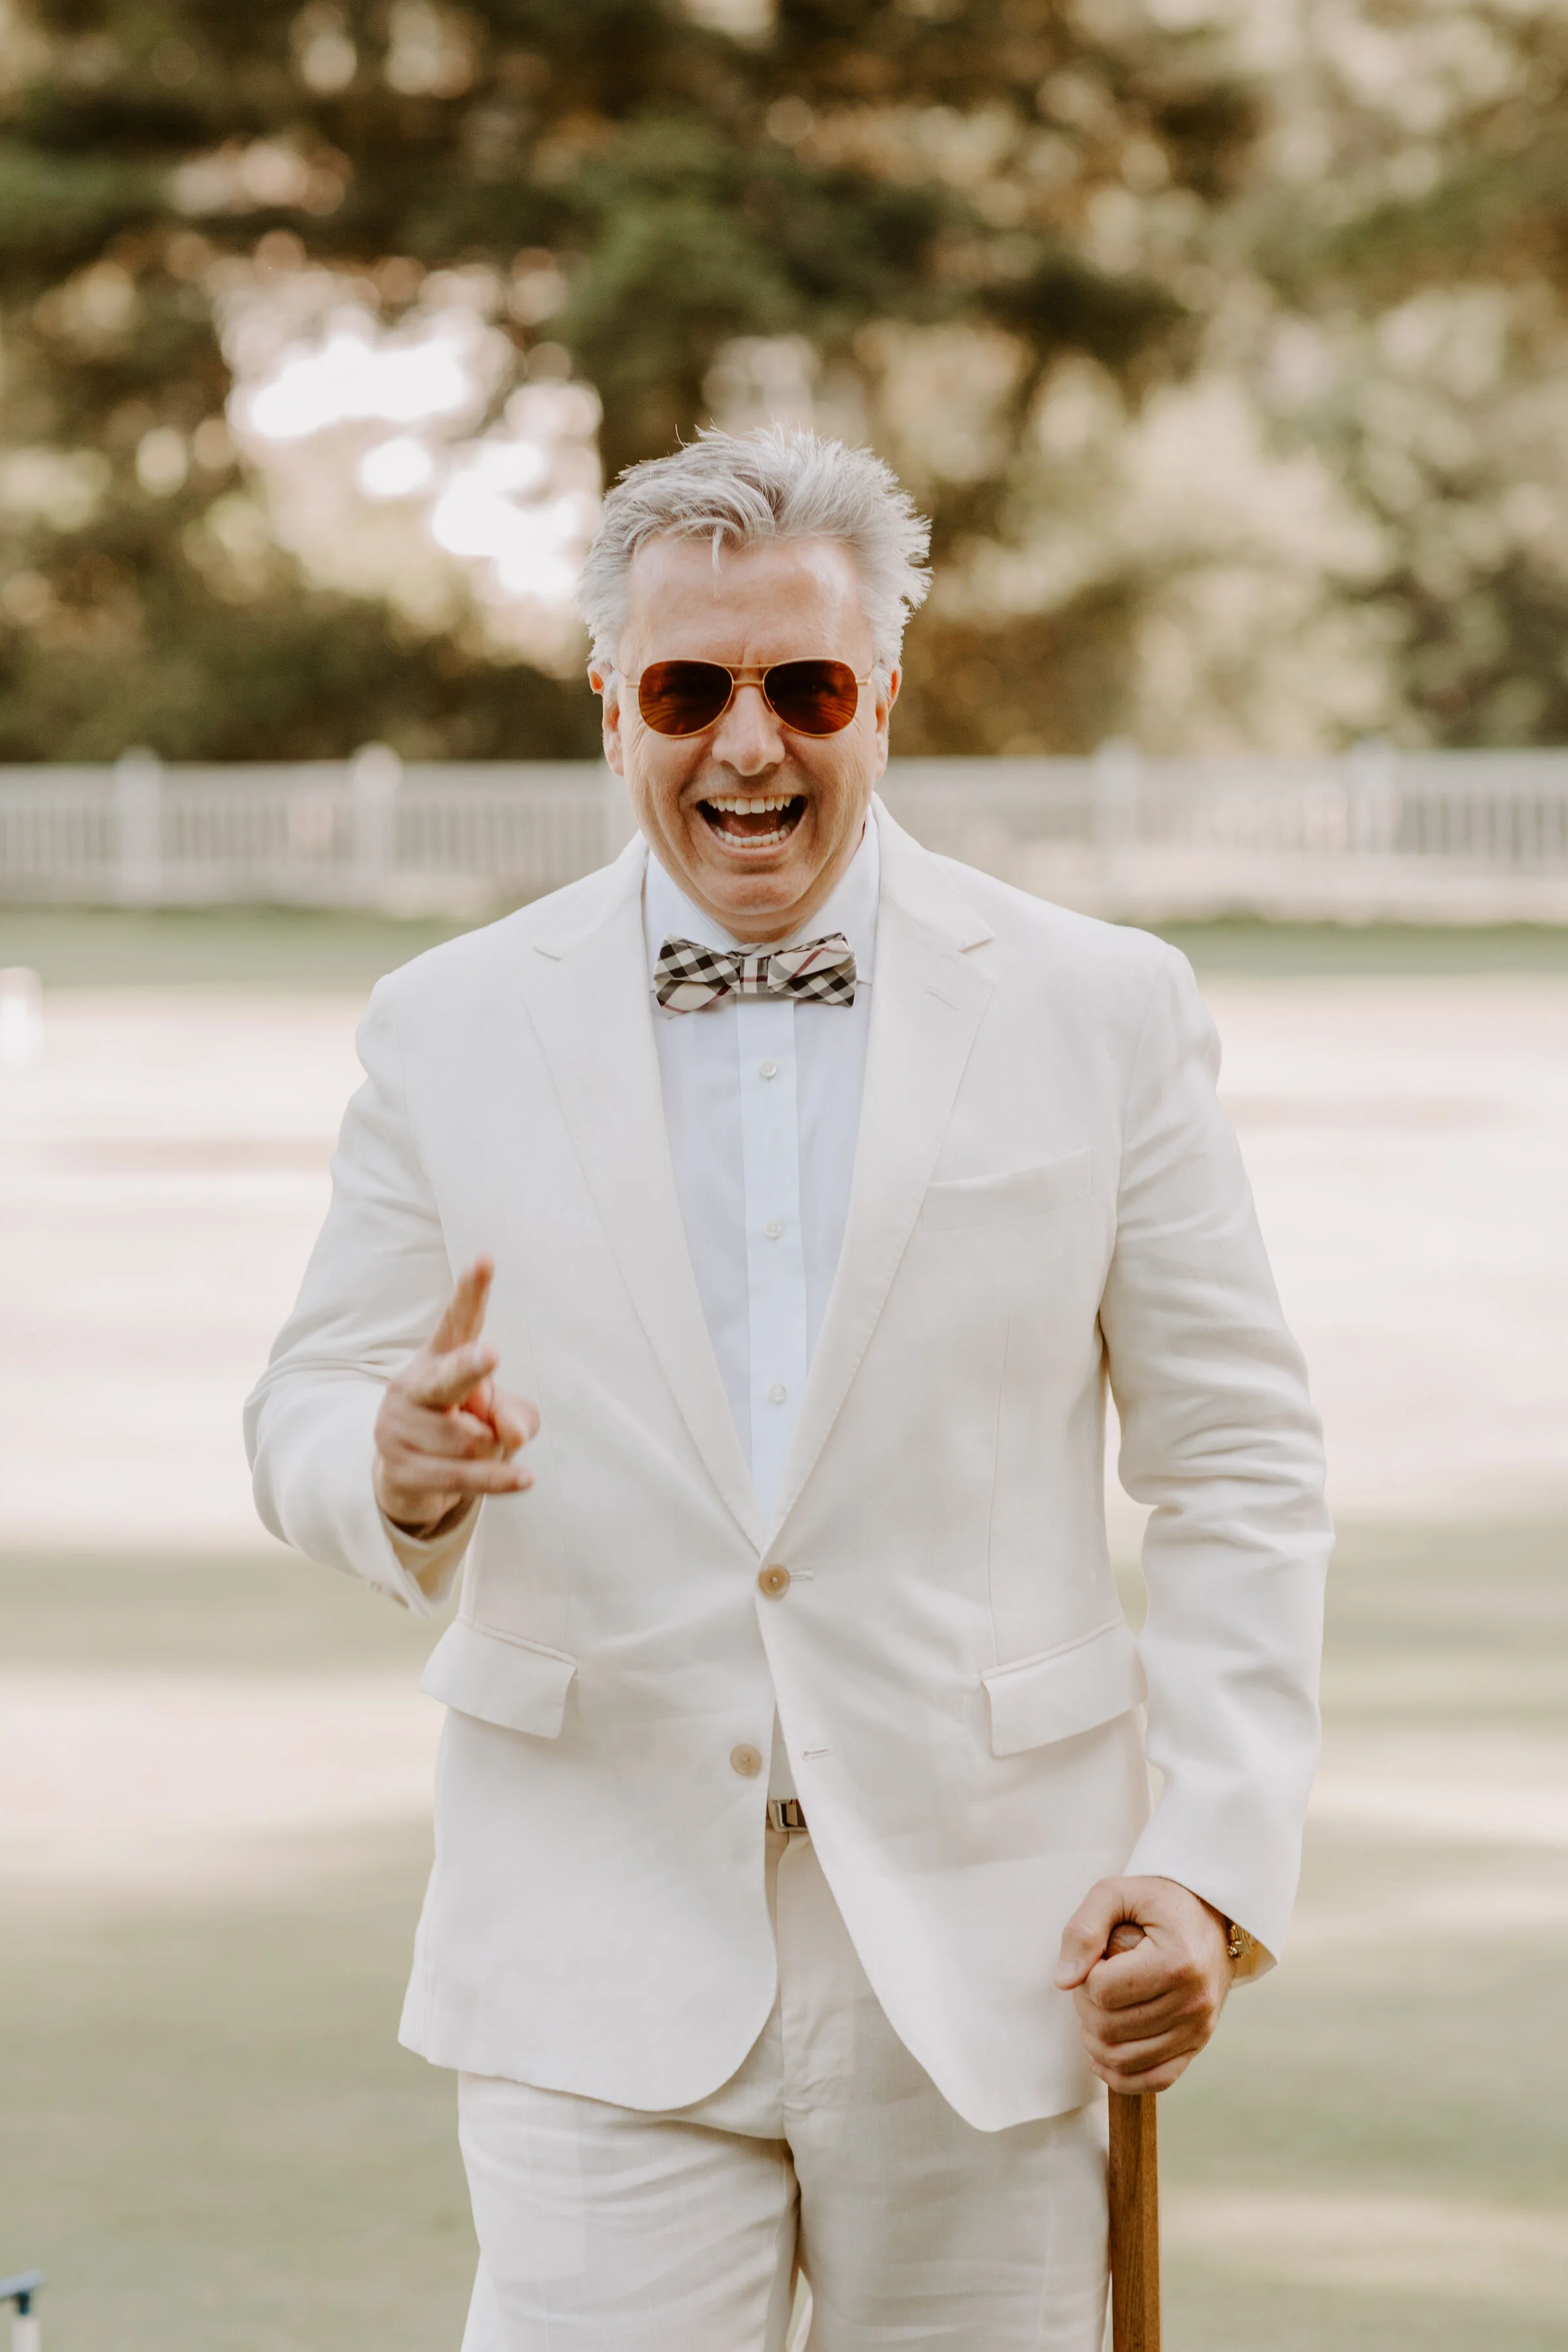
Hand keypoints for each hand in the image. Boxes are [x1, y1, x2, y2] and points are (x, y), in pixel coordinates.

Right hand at [373, 1259, 538, 1535]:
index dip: (471, 1292)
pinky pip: (462, 1476)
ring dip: (491, 1449)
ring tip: (480, 1447)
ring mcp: (398, 1426)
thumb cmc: (465, 1427)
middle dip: (470, 1367)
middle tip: (492, 1355)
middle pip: (448, 1378)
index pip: (459, 1321)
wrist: (410, 1475)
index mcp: (440, 1356)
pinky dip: (498, 1479)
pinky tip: (524, 1479)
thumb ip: (514, 1413)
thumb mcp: (499, 1412)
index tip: (487, 1260)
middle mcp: (412, 1384)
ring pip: (471, 1439)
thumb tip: (511, 1433)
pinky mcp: (399, 1468)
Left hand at [1054, 1875, 1233, 2093]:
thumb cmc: (1159, 1901)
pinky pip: (1155, 2079)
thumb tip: (1063, 1982)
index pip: (1102, 1990)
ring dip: (1095, 2039)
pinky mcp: (1198, 2043)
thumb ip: (1083, 1930)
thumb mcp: (1116, 1893)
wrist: (1210, 1915)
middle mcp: (1193, 2000)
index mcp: (1177, 1960)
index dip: (1083, 1974)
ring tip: (1098, 2008)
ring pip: (1125, 2059)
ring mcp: (1199, 2027)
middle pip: (1109, 2028)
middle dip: (1085, 2006)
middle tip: (1092, 1980)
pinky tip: (1103, 2055)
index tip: (1095, 1956)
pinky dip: (1121, 2076)